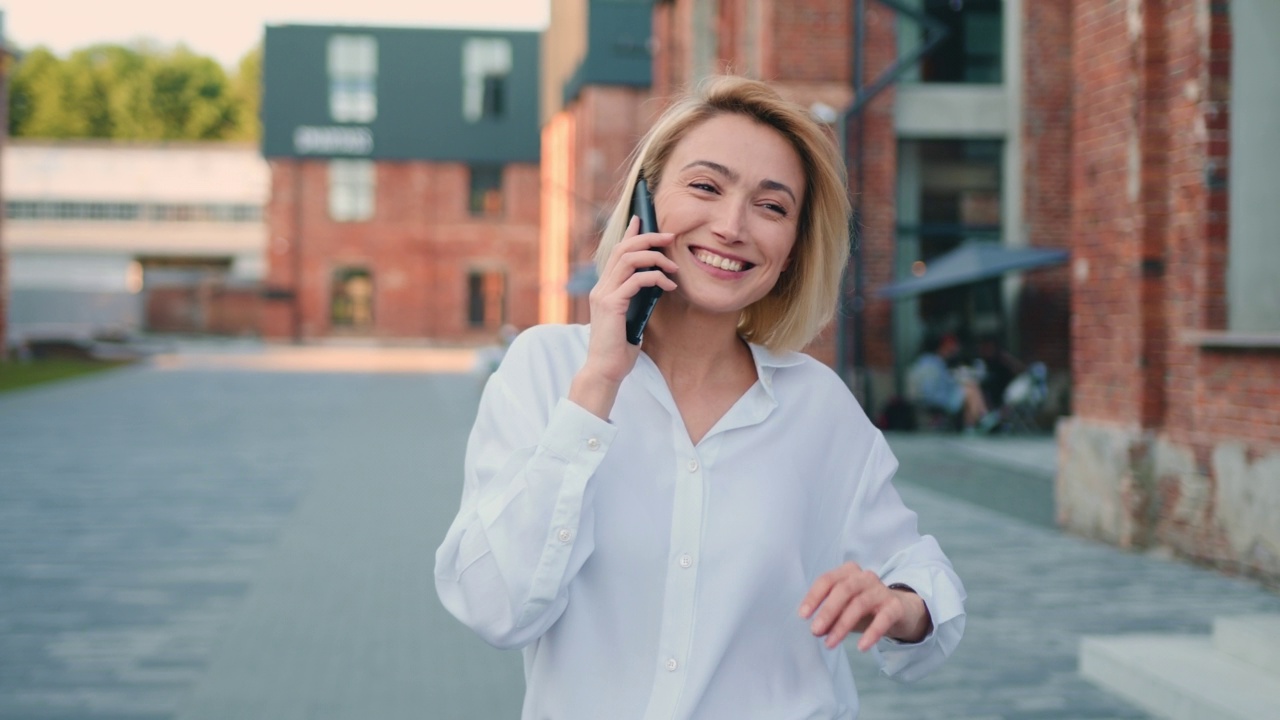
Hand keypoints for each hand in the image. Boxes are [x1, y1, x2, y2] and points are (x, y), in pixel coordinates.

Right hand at [569, 217, 677, 417]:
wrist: (605, 370)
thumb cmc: (619, 348)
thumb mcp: (631, 316)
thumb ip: (637, 299)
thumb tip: (655, 284)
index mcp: (605, 287)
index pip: (616, 251)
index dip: (630, 233)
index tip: (643, 219)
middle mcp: (601, 286)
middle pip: (623, 248)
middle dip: (648, 238)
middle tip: (670, 237)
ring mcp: (604, 294)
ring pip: (628, 259)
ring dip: (655, 257)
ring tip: (674, 267)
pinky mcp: (611, 304)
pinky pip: (636, 280)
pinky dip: (656, 278)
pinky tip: (669, 287)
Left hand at [798, 562, 929, 651]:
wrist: (901, 610)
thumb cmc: (865, 608)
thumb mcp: (845, 610)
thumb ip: (830, 617)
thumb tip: (816, 630)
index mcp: (848, 573)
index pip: (827, 580)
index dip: (814, 597)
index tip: (803, 615)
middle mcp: (865, 577)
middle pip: (843, 590)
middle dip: (827, 611)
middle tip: (815, 631)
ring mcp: (881, 590)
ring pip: (860, 604)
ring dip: (843, 625)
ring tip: (830, 644)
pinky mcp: (896, 606)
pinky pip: (883, 618)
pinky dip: (871, 633)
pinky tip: (861, 647)